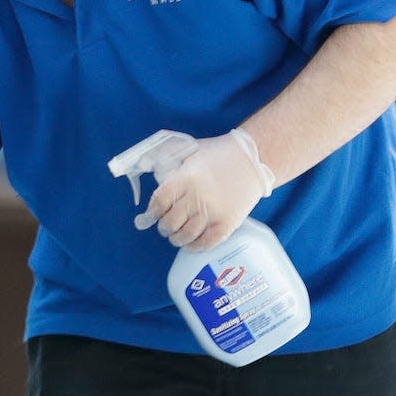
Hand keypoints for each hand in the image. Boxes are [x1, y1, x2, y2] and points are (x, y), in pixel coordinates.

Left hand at [134, 129, 274, 250]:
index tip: (150, 214)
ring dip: (176, 238)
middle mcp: (198, 197)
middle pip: (170, 222)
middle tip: (165, 225)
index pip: (159, 202)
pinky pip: (207, 243)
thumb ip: (164, 155)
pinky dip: (195, 247)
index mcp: (186, 178)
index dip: (152, 211)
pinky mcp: (228, 224)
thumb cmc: (219, 153)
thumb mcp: (189, 148)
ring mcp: (214, 212)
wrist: (254, 159)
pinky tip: (191, 244)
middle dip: (164, 226)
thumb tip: (142, 164)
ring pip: (186, 235)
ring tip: (176, 235)